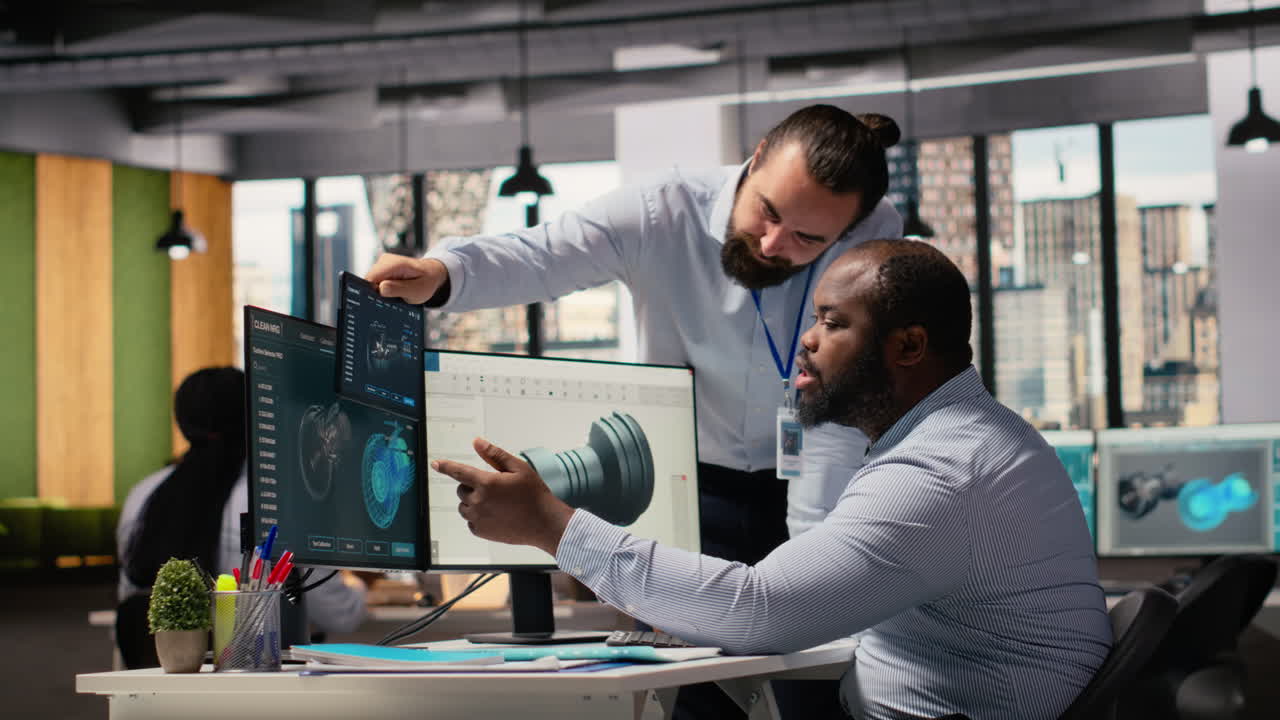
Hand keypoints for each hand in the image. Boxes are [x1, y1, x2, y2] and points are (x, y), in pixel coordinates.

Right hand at [365, 253, 447, 303]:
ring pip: (371, 282)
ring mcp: (382, 263)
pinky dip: (381, 289)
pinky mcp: (381, 269)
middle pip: (369, 281)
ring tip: (394, 296)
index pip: (371, 279)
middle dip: (376, 293)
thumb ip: (398, 289)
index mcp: (395, 264)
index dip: (372, 293)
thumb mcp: (416, 290)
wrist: (431, 274)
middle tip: (390, 301)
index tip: (379, 303)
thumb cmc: (426, 282)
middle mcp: (385, 260)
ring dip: (379, 292)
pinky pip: (375, 281)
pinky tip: (392, 293)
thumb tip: (380, 289)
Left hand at [431, 437, 574, 555]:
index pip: (459, 472)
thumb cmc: (534, 494)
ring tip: (497, 504)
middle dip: (473, 487)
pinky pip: (470, 521)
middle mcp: (479, 501)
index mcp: (486, 483)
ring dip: (474, 502)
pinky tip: (496, 515)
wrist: (544, 523)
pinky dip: (478, 517)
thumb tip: (477, 442)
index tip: (436, 464)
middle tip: (495, 489)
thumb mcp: (518, 468)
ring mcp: (478, 518)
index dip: (445, 466)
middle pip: (462, 490)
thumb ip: (495, 454)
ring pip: (464, 506)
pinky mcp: (480, 531)